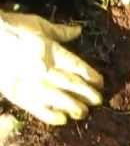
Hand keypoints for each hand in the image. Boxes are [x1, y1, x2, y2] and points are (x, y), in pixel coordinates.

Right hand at [0, 10, 103, 124]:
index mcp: (52, 51)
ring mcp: (31, 83)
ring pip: (58, 98)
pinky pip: (37, 108)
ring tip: (83, 112)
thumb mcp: (39, 25)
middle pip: (72, 84)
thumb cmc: (13, 28)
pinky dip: (50, 115)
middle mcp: (45, 69)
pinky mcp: (18, 93)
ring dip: (73, 106)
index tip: (100, 83)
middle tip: (98, 101)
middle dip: (87, 93)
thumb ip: (61, 32)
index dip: (91, 76)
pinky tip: (62, 119)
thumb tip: (79, 30)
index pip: (78, 66)